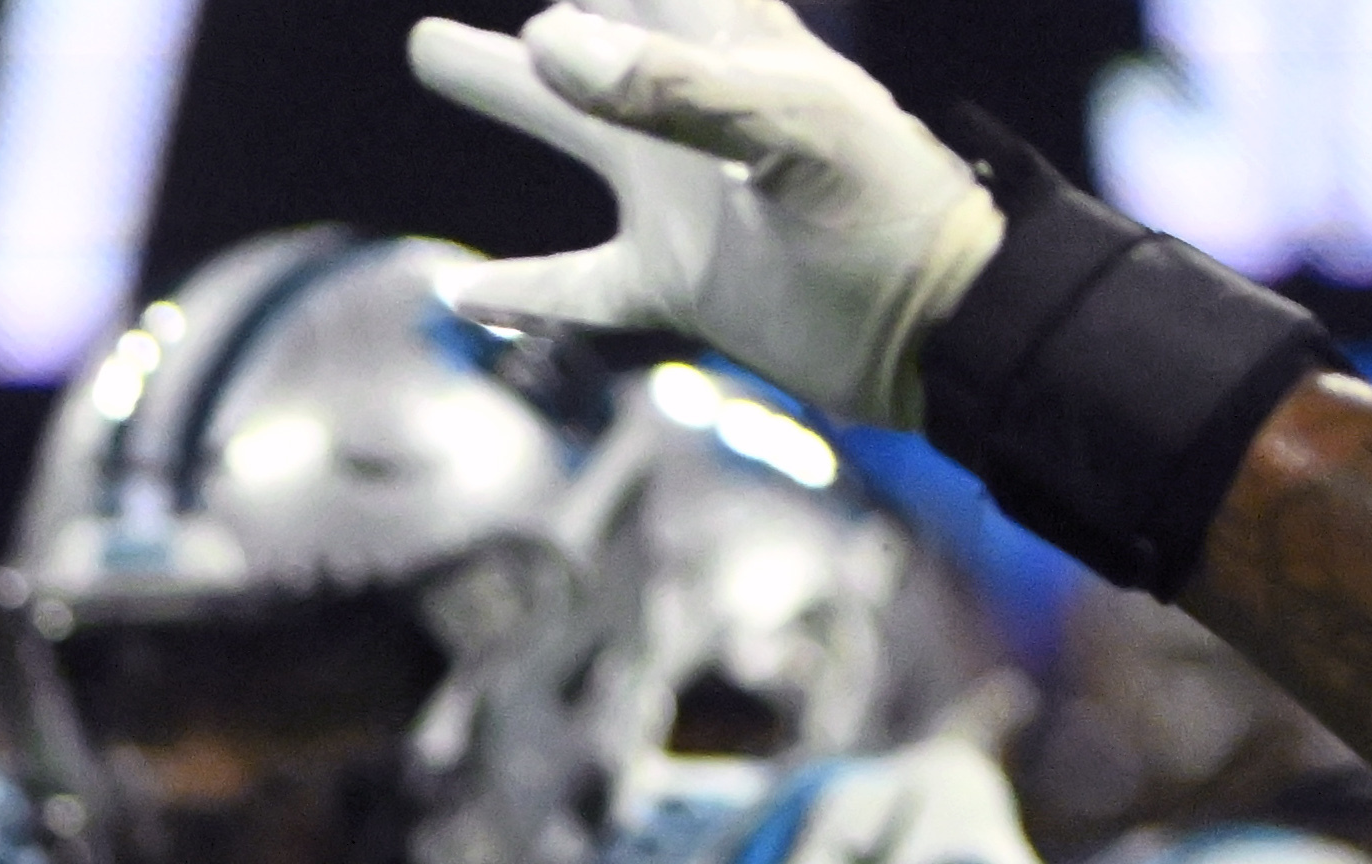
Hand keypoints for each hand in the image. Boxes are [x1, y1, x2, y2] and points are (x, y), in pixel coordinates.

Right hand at [406, 0, 1000, 427]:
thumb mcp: (794, 125)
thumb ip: (676, 86)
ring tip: (434, 48)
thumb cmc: (885, 203)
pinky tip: (461, 294)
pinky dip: (520, 290)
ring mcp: (680, 194)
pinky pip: (577, 282)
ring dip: (505, 88)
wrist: (937, 323)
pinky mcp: (675, 280)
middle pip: (595, 28)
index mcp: (738, 44)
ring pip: (570, 125)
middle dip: (545, 0)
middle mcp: (696, 107)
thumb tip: (547, 44)